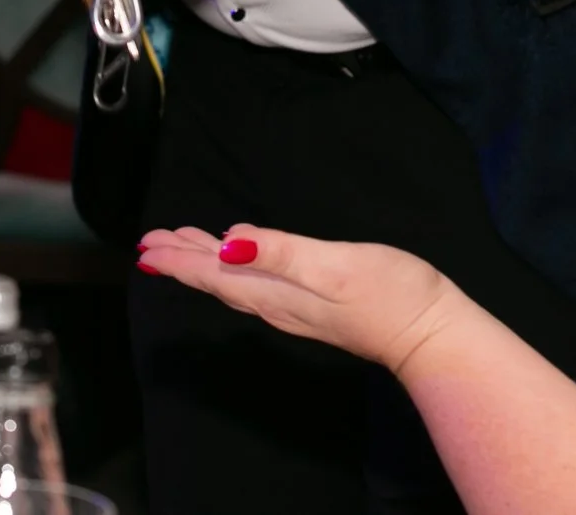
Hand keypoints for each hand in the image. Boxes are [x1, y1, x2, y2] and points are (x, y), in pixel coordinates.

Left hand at [138, 224, 462, 377]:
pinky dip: (235, 271)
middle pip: (218, 279)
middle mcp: (276, 303)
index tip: (145, 247)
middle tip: (151, 242)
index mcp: (275, 290)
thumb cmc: (388, 293)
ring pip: (236, 283)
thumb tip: (229, 243)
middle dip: (183, 259)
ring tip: (182, 246)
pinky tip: (240, 260)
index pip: (213, 274)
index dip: (178, 259)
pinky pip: (256, 287)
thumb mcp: (332, 265)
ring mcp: (295, 308)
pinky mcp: (313, 307)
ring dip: (205, 264)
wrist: (430, 334)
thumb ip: (280, 252)